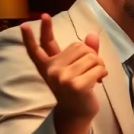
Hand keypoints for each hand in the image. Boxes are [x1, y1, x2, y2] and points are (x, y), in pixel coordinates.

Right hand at [22, 14, 108, 133]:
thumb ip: (84, 51)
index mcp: (48, 64)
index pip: (39, 46)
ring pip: (92, 56)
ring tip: (93, 76)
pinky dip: (103, 73)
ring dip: (100, 65)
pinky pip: (99, 68)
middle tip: (88, 70)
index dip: (34, 34)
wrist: (77, 111)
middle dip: (91, 55)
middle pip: (80, 46)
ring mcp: (62, 77)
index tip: (29, 22)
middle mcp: (51, 69)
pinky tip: (98, 81)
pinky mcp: (76, 85)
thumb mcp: (77, 67)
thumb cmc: (78, 87)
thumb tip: (92, 35)